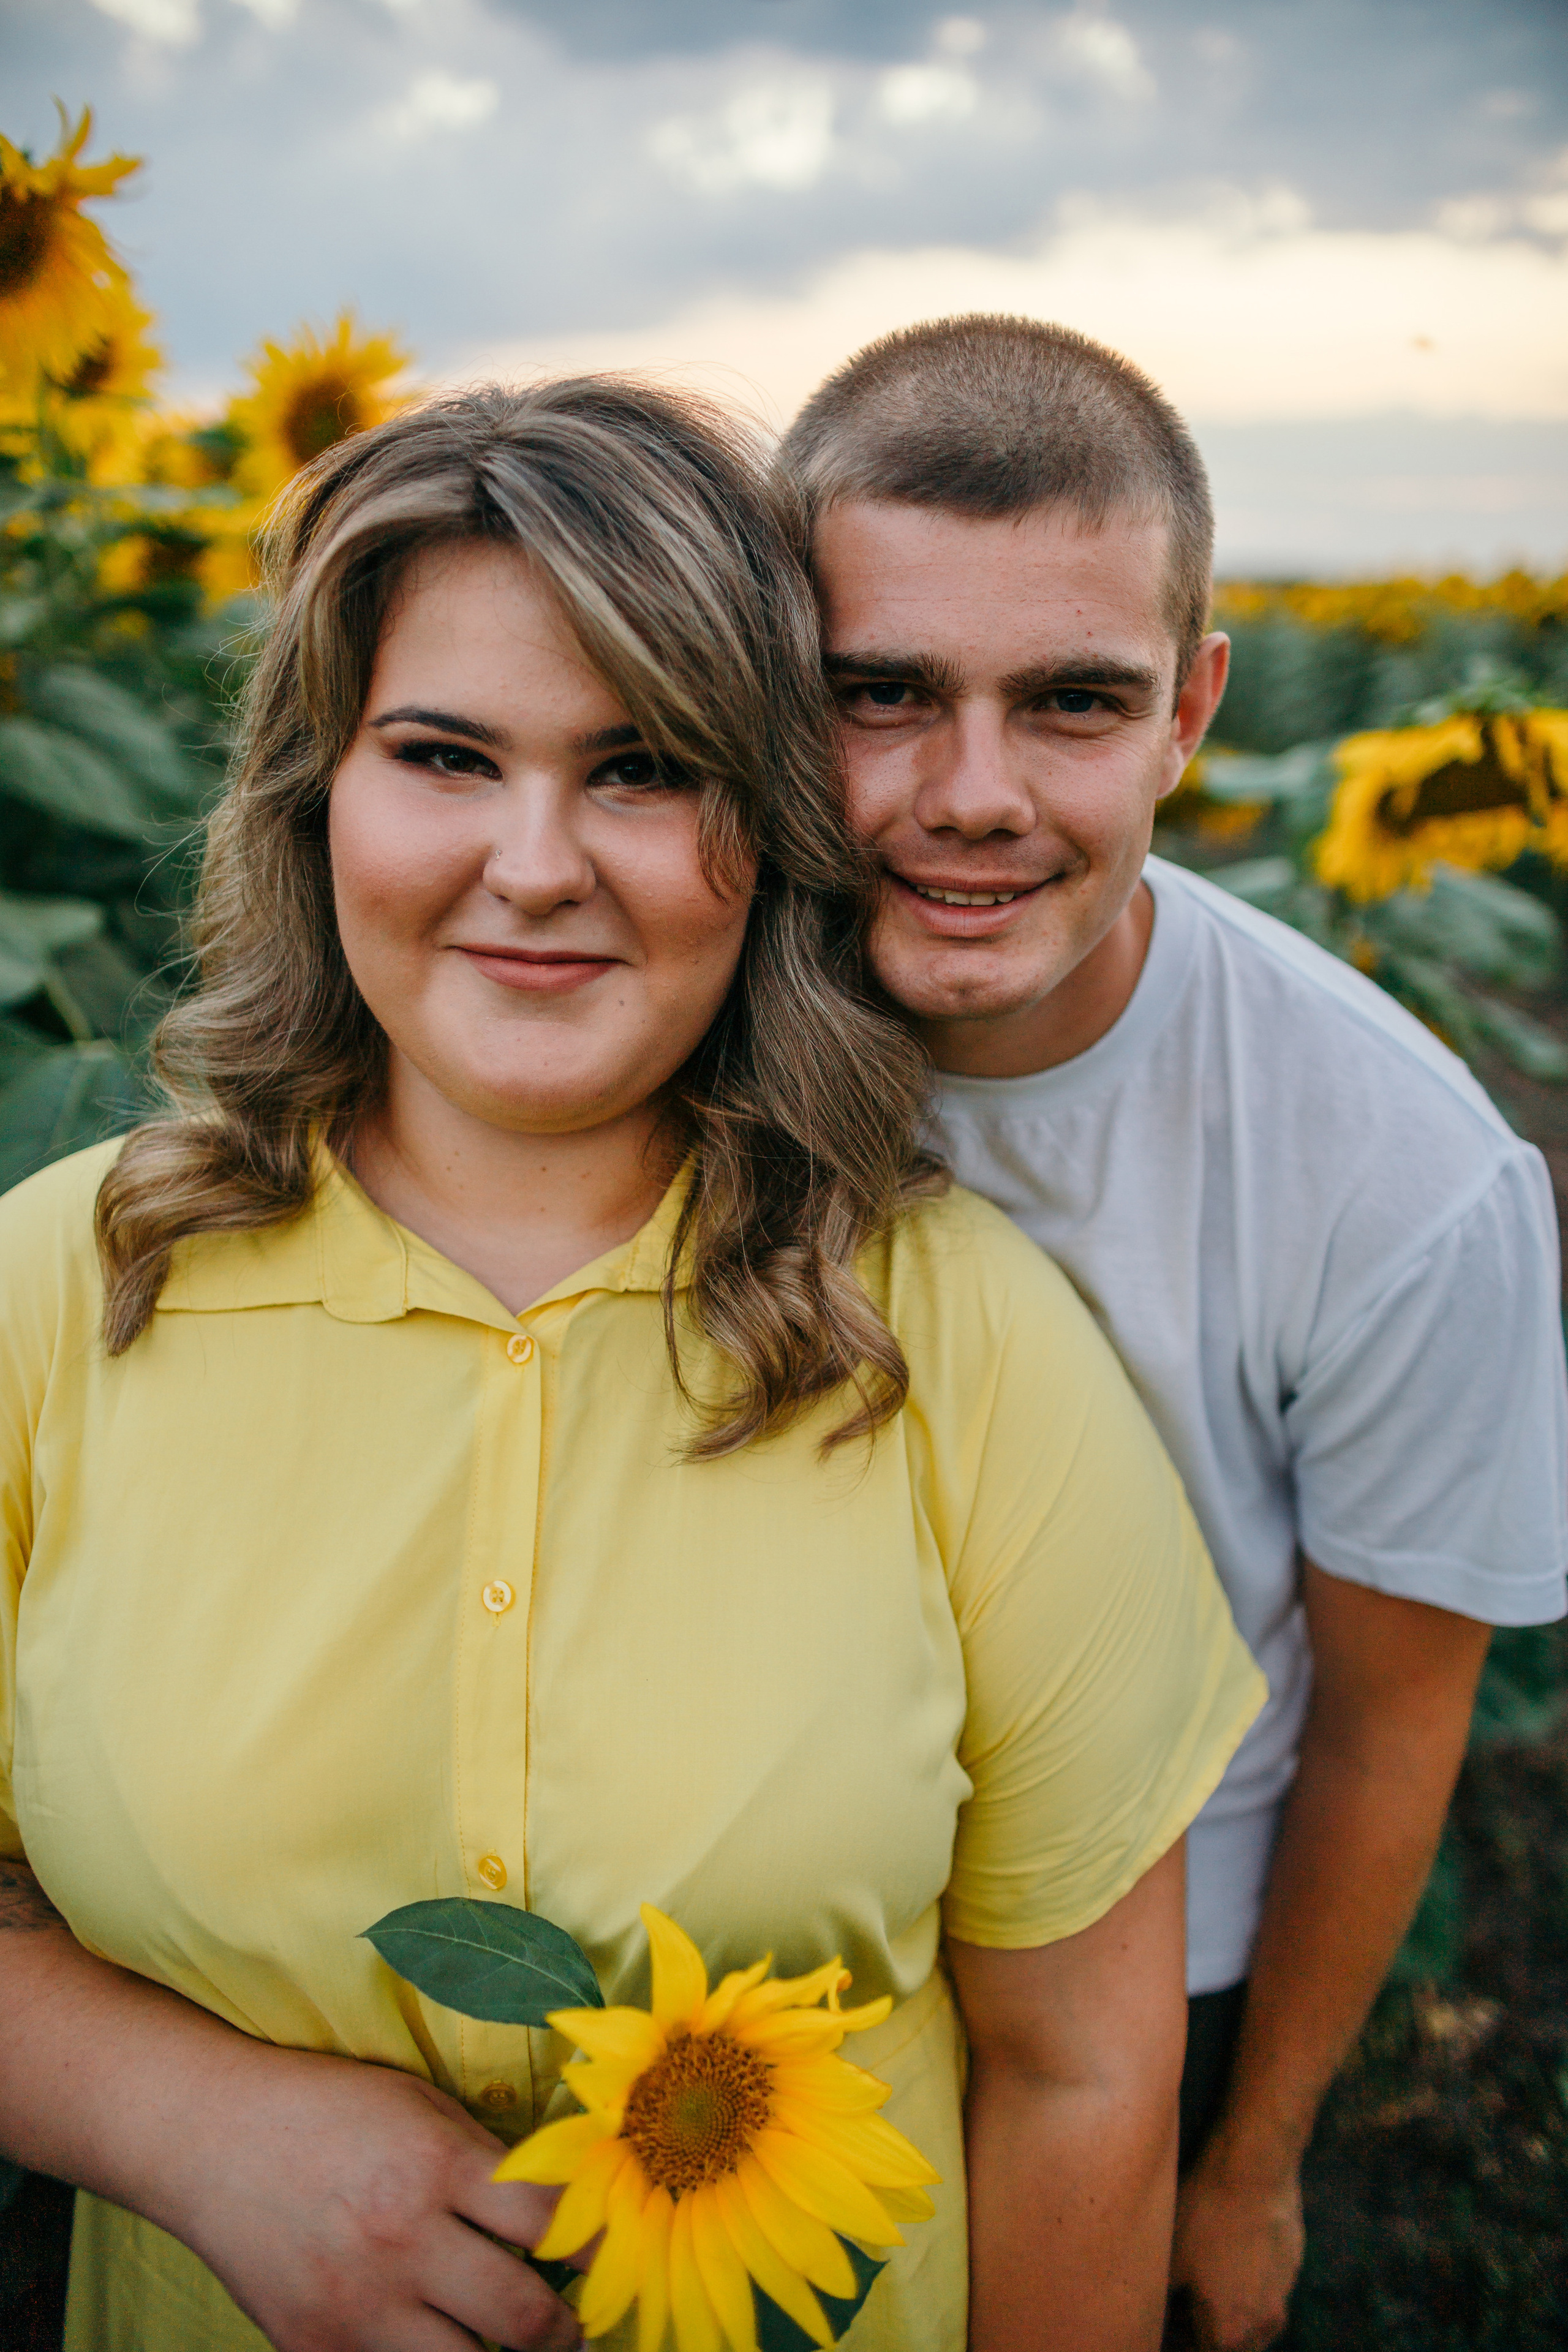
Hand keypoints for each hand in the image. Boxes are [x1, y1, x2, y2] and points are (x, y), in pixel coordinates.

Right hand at [156, 2044, 581, 2350]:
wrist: (211, 2138)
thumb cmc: (327, 2109)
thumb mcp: (419, 2107)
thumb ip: (486, 2160)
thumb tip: (559, 2211)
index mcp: (436, 2166)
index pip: (550, 2224)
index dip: (597, 2249)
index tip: (616, 2264)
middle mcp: (402, 2241)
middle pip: (523, 2318)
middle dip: (564, 2333)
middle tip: (574, 2332)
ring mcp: (356, 2307)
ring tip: (509, 2344)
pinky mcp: (313, 2350)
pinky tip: (433, 2341)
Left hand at [1170, 2151, 1302, 2351]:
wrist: (1254, 2171)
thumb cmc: (1205, 2214)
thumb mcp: (1170, 2260)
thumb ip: (1165, 2301)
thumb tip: (1158, 2314)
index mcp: (1228, 2332)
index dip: (1181, 2341)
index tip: (1169, 2323)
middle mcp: (1262, 2325)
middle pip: (1234, 2349)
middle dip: (1210, 2337)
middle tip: (1184, 2311)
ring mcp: (1283, 2297)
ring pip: (1256, 2326)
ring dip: (1234, 2319)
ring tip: (1209, 2289)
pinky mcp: (1293, 2268)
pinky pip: (1270, 2294)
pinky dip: (1251, 2290)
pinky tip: (1233, 2261)